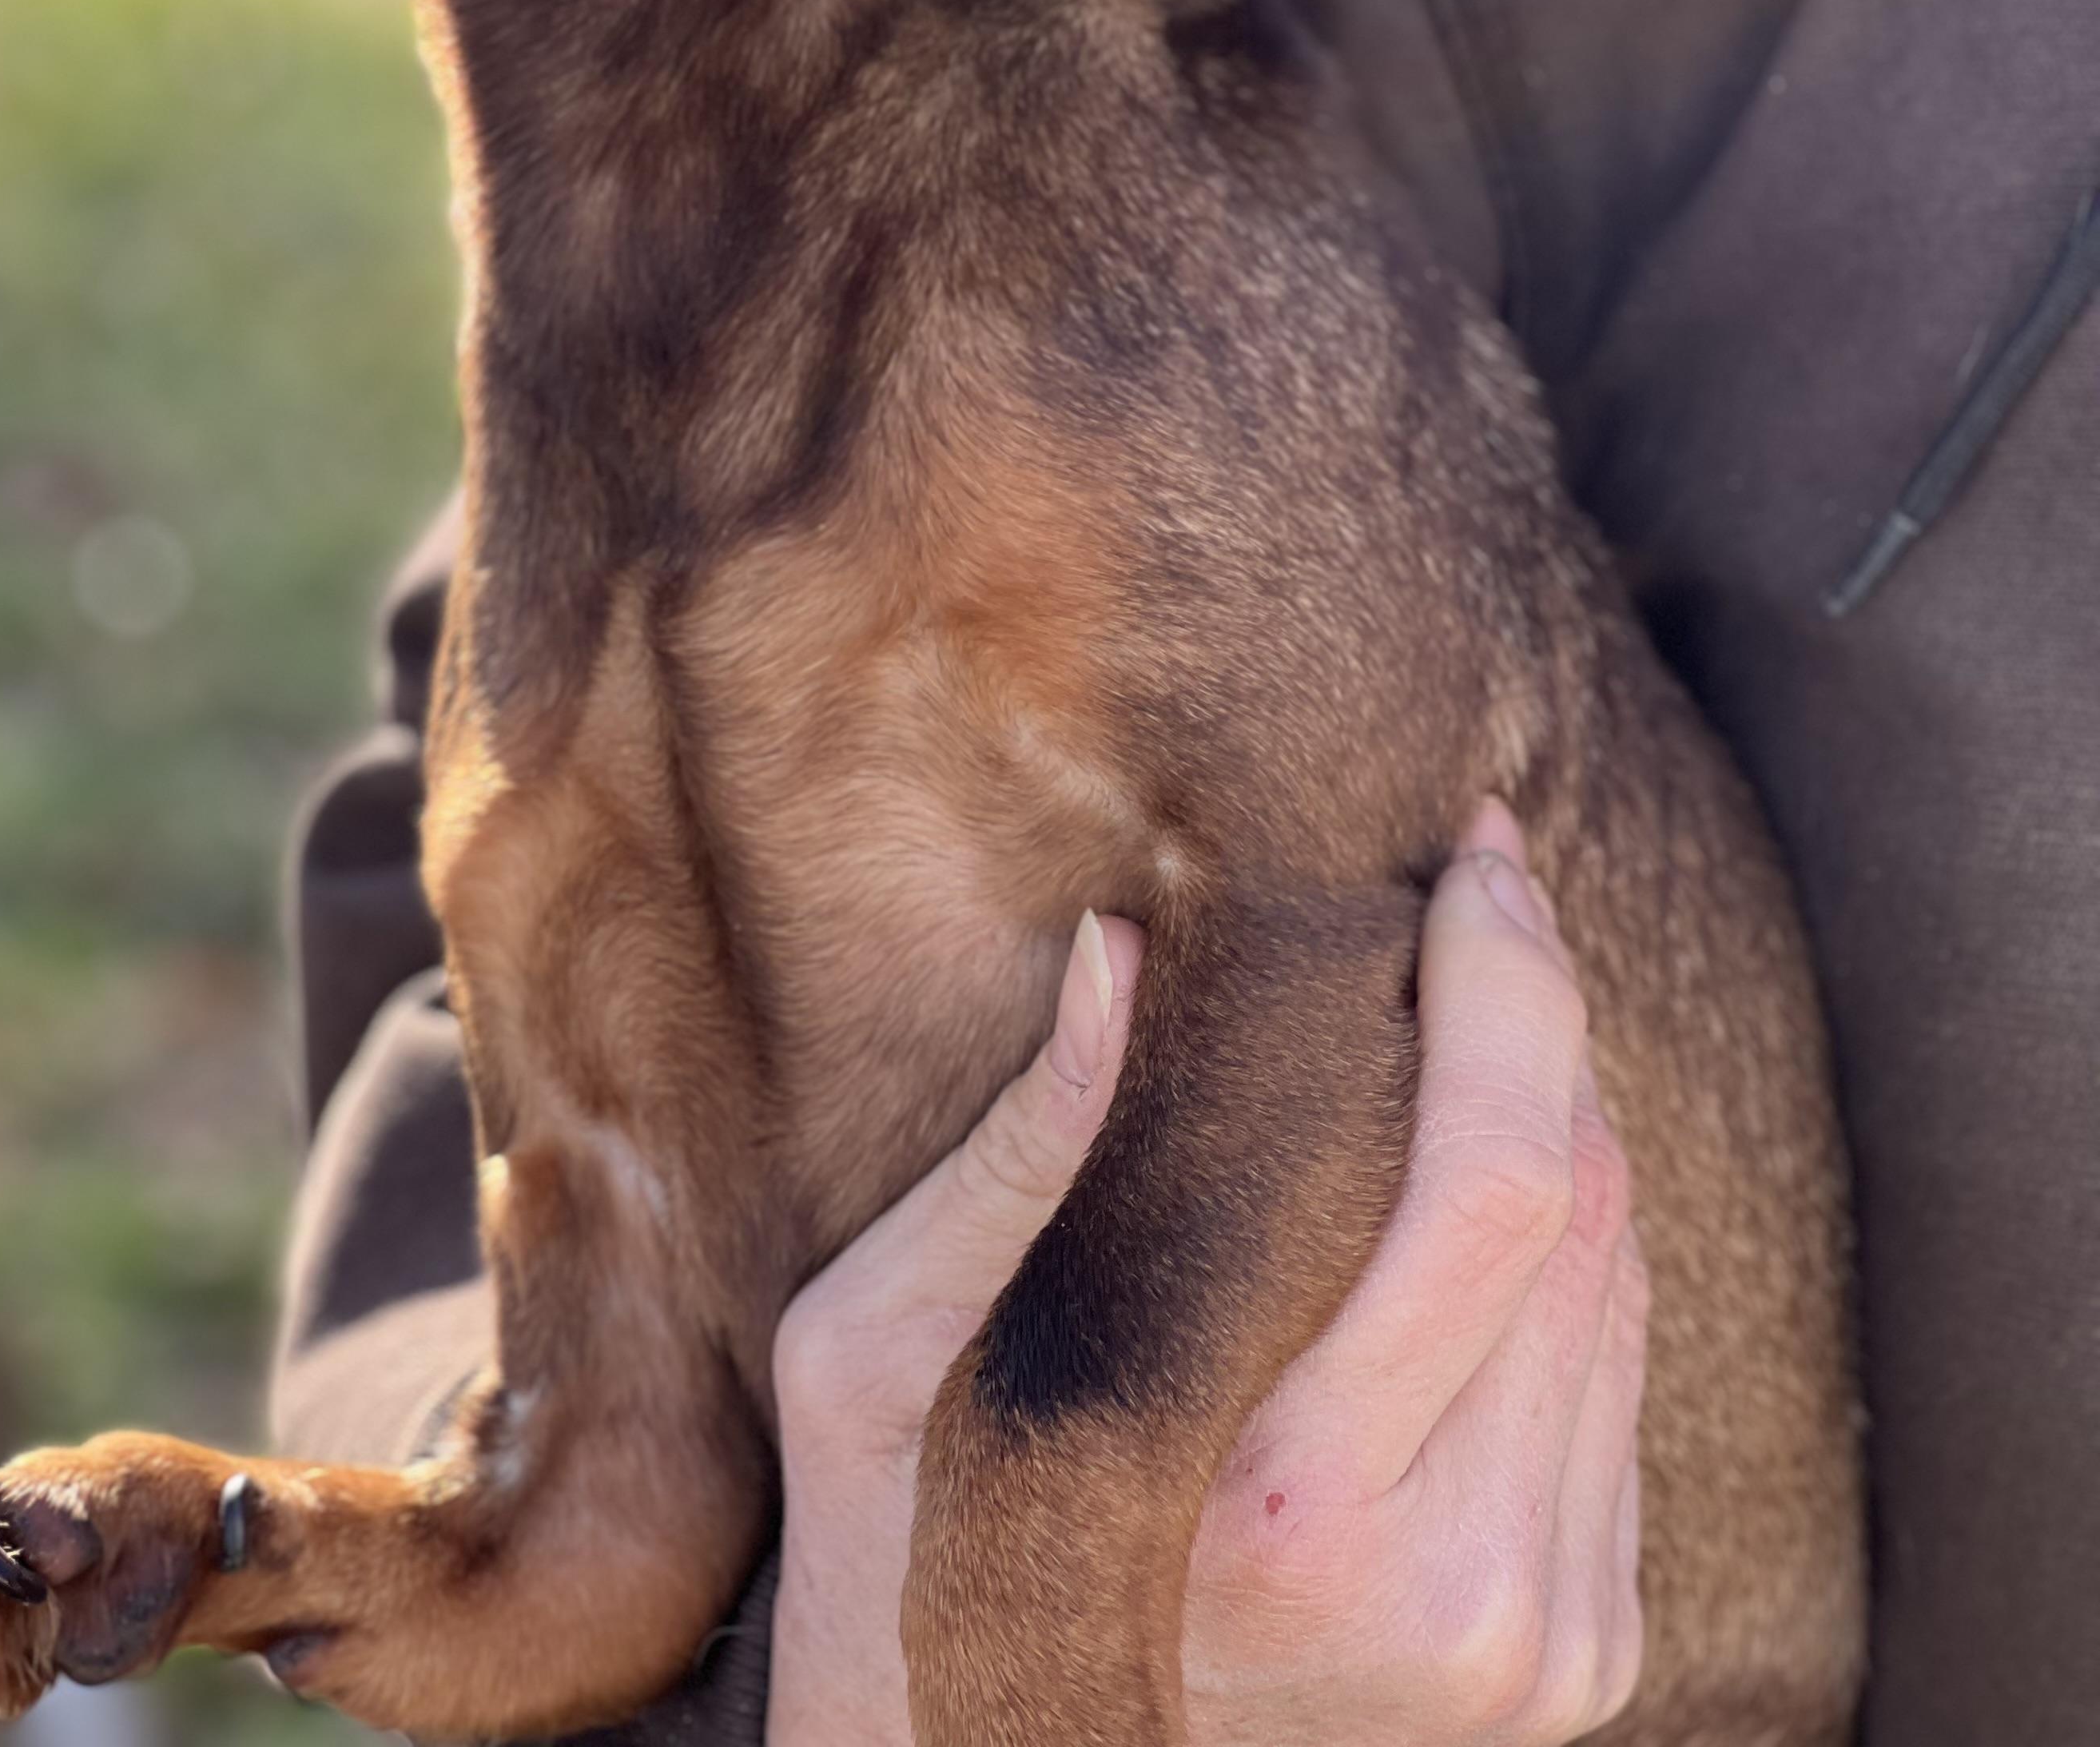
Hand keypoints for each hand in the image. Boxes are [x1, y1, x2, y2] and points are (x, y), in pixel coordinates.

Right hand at [765, 807, 1645, 1745]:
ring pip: (1619, 1282)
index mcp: (1297, 1521)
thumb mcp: (880, 1363)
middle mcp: (1463, 1595)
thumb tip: (1119, 952)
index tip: (1475, 847)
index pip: (1492, 1189)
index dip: (1508, 987)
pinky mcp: (1578, 1652)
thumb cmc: (909, 1575)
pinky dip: (1566, 1238)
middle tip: (1481, 880)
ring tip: (1469, 1000)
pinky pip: (1617, 1374)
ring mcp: (1541, 1641)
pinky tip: (1479, 1163)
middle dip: (1542, 1010)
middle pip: (1581, 1213)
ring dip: (1561, 1111)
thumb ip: (1015, 1165)